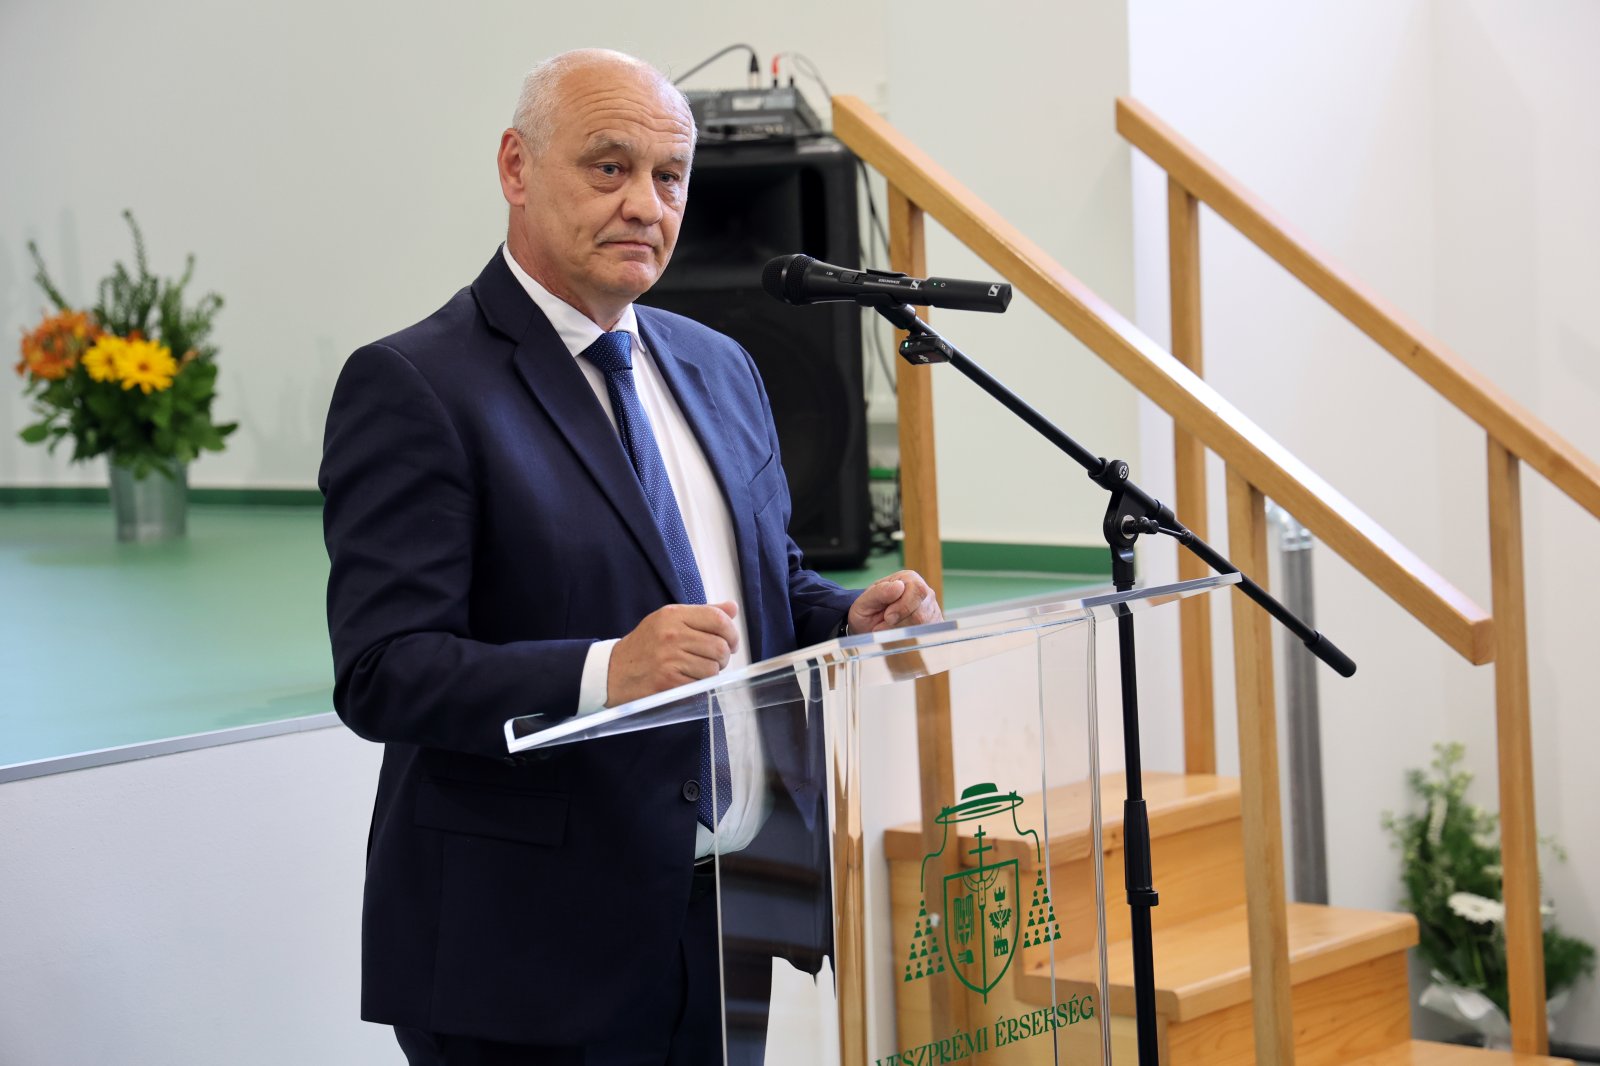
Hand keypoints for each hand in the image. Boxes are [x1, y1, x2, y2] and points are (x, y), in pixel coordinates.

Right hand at [607, 602, 739, 705]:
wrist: (612, 672)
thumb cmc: (645, 646)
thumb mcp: (669, 621)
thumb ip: (703, 614)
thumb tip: (732, 608)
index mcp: (672, 615)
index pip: (718, 619)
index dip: (732, 633)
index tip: (731, 642)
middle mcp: (671, 634)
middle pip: (720, 646)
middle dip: (723, 657)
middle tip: (714, 660)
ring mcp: (669, 659)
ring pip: (713, 668)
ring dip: (711, 673)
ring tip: (696, 670)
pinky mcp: (668, 682)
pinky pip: (700, 685)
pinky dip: (699, 685)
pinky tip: (686, 680)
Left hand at [847, 570, 941, 633]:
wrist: (868, 629)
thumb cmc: (867, 611)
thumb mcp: (865, 601)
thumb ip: (880, 592)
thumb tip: (899, 586)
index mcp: (908, 579)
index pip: (917, 590)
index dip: (903, 607)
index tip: (888, 617)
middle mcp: (924, 593)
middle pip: (922, 612)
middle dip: (901, 622)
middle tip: (886, 624)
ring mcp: (931, 610)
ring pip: (924, 627)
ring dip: (903, 632)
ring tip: (888, 628)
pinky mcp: (933, 627)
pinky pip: (927, 636)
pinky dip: (910, 639)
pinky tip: (899, 635)